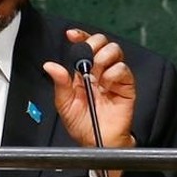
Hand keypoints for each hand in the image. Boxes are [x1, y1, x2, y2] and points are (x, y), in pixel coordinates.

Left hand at [43, 29, 136, 176]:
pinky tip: (106, 85)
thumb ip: (60, 84)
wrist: (97, 141)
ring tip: (96, 73)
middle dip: (93, 44)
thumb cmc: (82, 124)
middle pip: (101, 42)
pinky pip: (123, 69)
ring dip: (103, 57)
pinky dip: (113, 73)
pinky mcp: (126, 86)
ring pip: (114, 50)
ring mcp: (113, 77)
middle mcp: (99, 71)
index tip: (71, 35)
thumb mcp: (65, 104)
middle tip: (87, 58)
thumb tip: (50, 66)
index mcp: (83, 72)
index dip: (80, 36)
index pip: (83, 46)